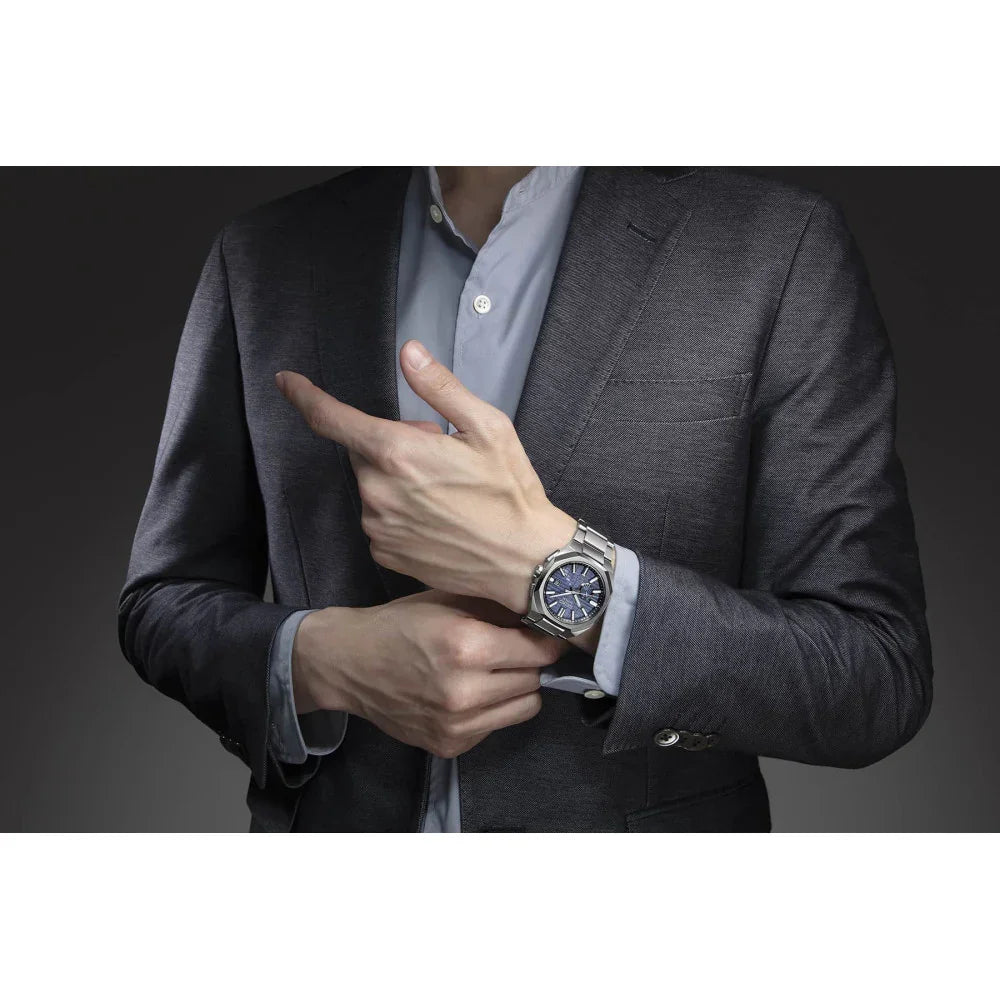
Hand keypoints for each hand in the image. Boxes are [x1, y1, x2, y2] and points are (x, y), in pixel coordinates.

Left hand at [275, 340, 575, 612]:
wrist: (525, 561)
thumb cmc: (511, 494)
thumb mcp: (488, 427)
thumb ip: (440, 387)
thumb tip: (409, 353)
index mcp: (397, 453)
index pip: (331, 419)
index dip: (305, 396)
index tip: (287, 383)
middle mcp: (377, 491)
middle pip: (365, 452)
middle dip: (394, 446)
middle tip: (442, 456)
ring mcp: (378, 526)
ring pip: (374, 486)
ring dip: (398, 481)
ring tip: (446, 493)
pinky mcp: (385, 554)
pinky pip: (380, 519)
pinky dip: (400, 512)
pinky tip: (438, 519)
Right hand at [291, 589, 568, 757]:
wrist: (349, 663)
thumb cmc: (400, 623)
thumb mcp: (449, 600)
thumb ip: (497, 609)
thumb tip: (543, 614)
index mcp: (466, 646)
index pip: (539, 650)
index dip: (547, 639)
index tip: (546, 633)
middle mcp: (465, 690)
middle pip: (536, 680)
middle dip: (532, 662)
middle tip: (516, 650)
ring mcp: (457, 724)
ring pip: (525, 708)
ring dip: (518, 688)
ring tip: (496, 671)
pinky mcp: (449, 745)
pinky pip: (496, 726)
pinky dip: (492, 709)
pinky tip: (470, 692)